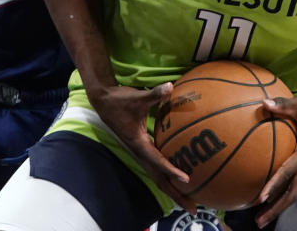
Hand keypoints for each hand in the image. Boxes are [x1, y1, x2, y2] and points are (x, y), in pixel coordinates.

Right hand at [90, 83, 197, 212]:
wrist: (104, 102)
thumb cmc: (120, 100)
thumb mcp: (137, 97)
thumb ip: (154, 94)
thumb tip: (170, 87)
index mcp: (138, 143)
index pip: (157, 161)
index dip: (171, 170)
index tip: (186, 179)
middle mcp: (140, 153)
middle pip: (159, 180)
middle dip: (176, 195)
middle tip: (193, 209)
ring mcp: (141, 154)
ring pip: (158, 177)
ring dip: (173, 191)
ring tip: (190, 202)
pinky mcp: (142, 150)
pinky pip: (158, 169)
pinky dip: (169, 178)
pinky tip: (180, 181)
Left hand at [254, 92, 296, 227]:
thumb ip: (281, 105)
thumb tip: (262, 103)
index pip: (289, 171)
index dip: (274, 184)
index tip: (261, 197)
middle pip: (293, 192)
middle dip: (276, 207)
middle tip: (259, 221)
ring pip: (294, 191)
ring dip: (278, 205)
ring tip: (260, 217)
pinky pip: (294, 182)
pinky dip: (281, 192)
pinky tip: (268, 197)